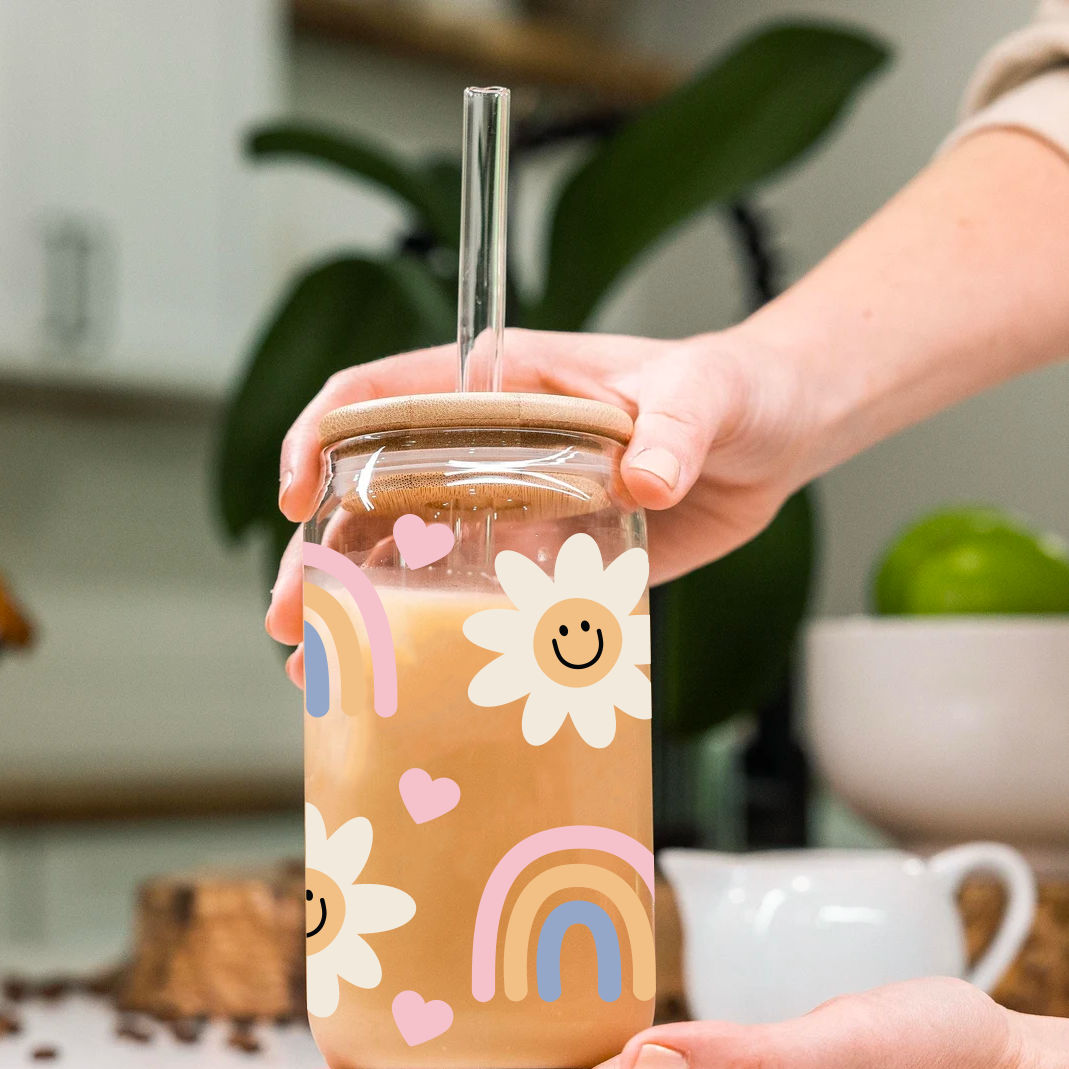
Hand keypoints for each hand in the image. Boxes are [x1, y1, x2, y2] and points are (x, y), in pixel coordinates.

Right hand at [266, 326, 814, 674]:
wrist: (777, 438)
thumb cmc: (735, 387)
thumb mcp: (705, 390)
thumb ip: (676, 424)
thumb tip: (649, 477)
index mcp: (502, 385)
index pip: (380, 396)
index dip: (322, 435)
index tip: (294, 493)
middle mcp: (486, 447)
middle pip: (371, 494)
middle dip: (319, 554)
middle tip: (292, 619)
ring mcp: (509, 508)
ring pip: (407, 556)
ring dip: (358, 609)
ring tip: (321, 670)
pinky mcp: (546, 562)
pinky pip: (475, 601)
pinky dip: (434, 640)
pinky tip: (403, 683)